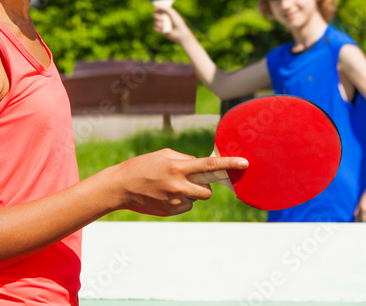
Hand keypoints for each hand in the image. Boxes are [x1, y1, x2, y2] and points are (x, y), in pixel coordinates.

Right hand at [112, 149, 246, 216]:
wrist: (121, 186)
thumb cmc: (142, 166)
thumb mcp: (163, 155)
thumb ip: (184, 159)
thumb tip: (200, 165)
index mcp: (178, 167)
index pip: (210, 166)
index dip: (229, 164)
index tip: (245, 162)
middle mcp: (179, 185)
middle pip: (208, 191)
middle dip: (204, 186)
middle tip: (191, 180)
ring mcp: (174, 201)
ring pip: (196, 199)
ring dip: (191, 193)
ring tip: (171, 186)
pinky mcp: (170, 211)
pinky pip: (186, 206)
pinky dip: (181, 201)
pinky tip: (165, 195)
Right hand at [153, 6, 190, 42]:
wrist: (180, 33)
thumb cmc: (178, 22)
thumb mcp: (172, 13)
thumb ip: (166, 9)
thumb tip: (157, 6)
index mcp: (166, 13)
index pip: (158, 9)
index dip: (156, 9)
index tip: (156, 9)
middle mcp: (163, 18)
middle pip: (155, 15)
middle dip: (157, 17)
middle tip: (163, 19)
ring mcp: (161, 24)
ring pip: (154, 22)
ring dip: (158, 23)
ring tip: (164, 26)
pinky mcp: (160, 30)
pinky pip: (155, 28)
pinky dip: (158, 28)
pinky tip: (163, 29)